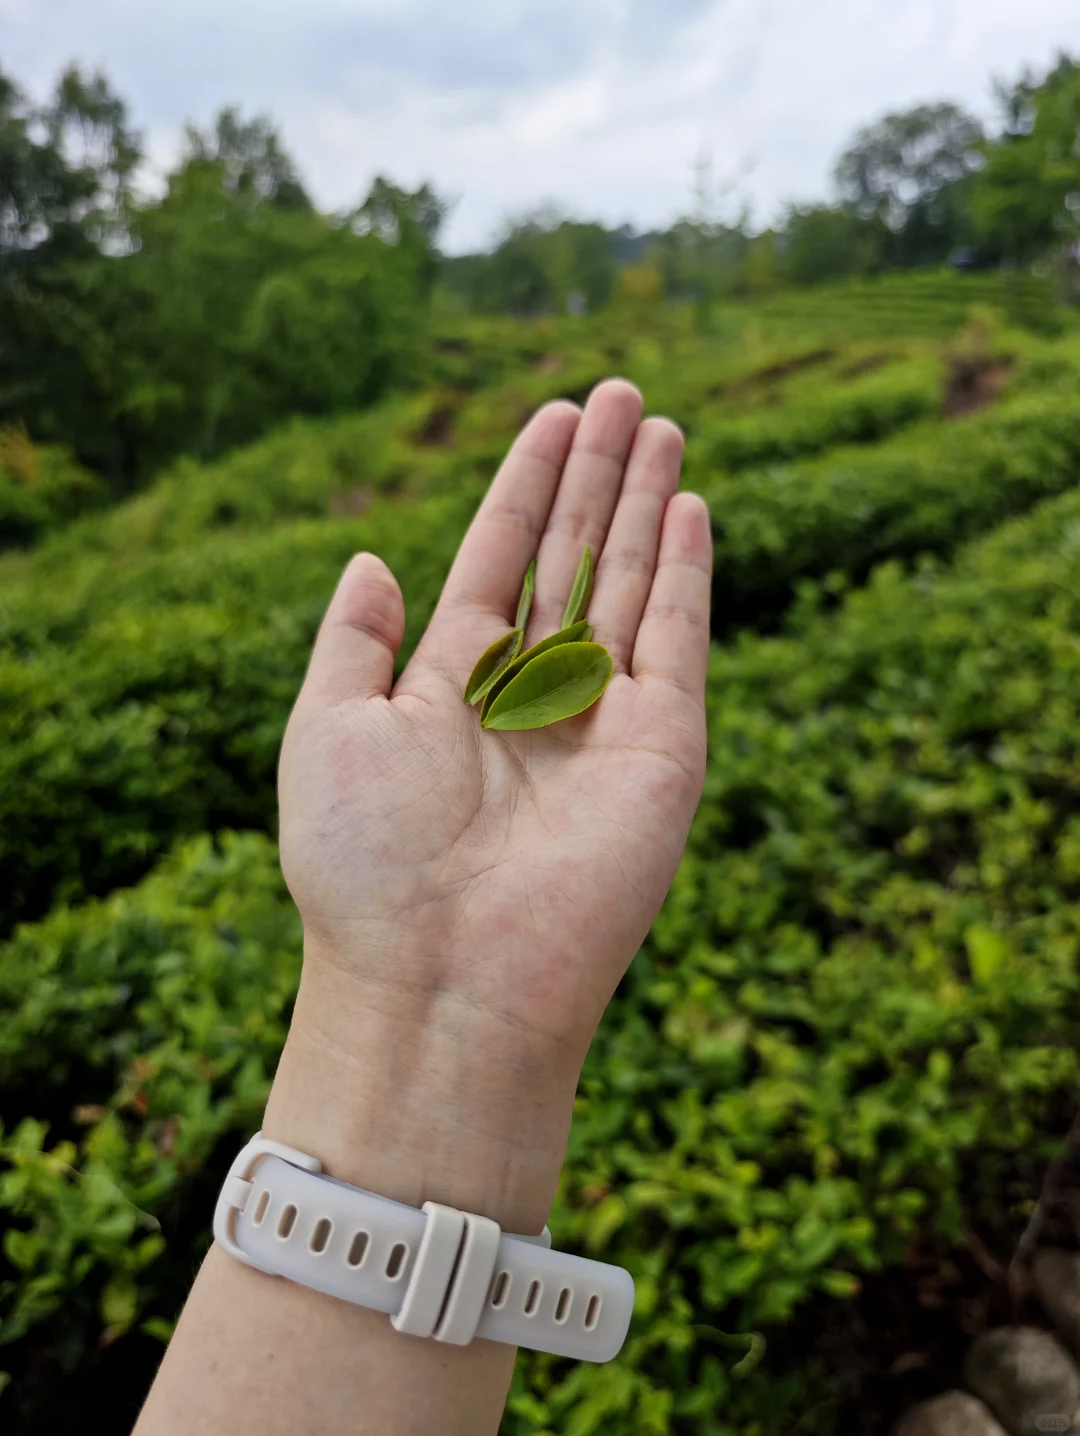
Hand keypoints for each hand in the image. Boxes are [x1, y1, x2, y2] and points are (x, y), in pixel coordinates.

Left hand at [266, 381, 711, 1233]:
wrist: (441, 979)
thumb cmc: (364, 864)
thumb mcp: (327, 729)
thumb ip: (354, 640)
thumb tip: (373, 559)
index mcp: (454, 687)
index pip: (501, 561)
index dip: (524, 488)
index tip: (549, 417)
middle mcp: (533, 697)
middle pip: (573, 560)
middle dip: (594, 476)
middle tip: (619, 391)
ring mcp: (603, 721)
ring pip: (630, 583)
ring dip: (644, 501)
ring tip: (657, 420)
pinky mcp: (663, 750)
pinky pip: (678, 643)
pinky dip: (686, 572)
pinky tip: (688, 503)